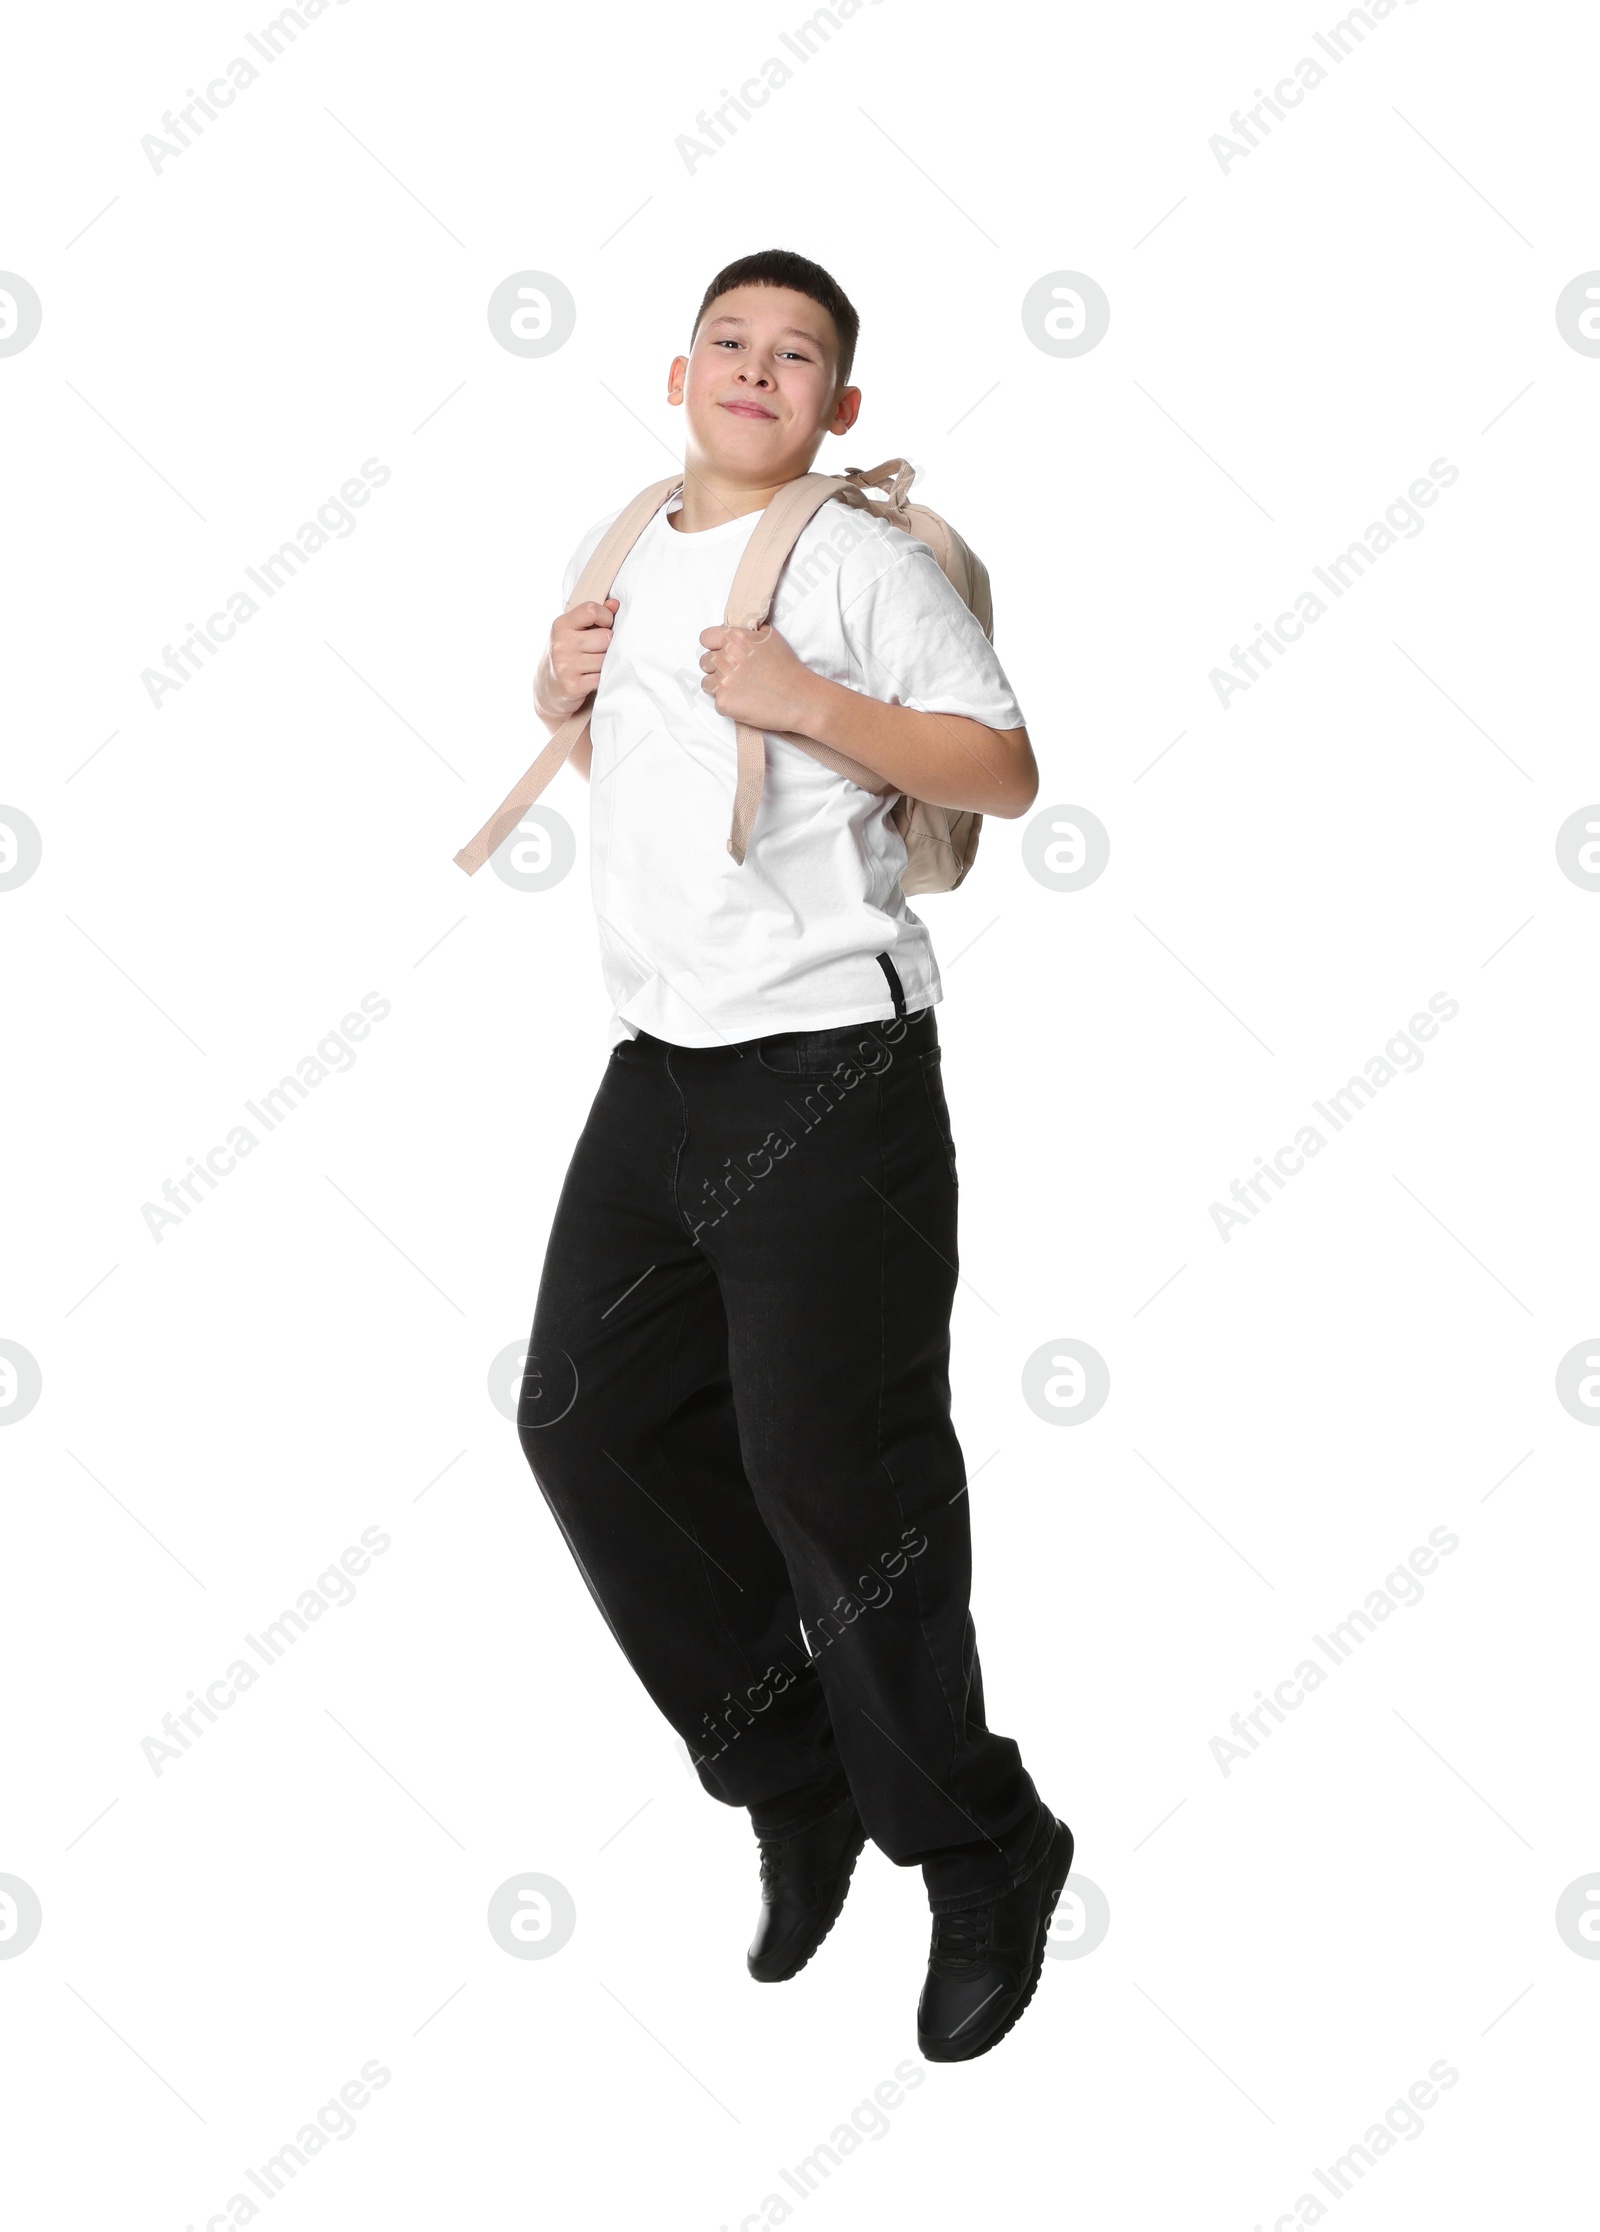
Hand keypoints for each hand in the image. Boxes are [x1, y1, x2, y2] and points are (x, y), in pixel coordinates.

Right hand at [538, 598, 619, 721]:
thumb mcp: (573, 632)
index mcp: (561, 625)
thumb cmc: (566, 655)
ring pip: (606, 659)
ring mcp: (565, 666)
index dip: (605, 617)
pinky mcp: (572, 686)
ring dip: (605, 664)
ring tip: (593, 666)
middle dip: (607, 645)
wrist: (548, 688)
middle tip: (597, 651)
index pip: (591, 610)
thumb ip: (593, 616)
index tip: (605, 625)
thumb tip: (614, 604)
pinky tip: (591, 678)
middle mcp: (561, 644)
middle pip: (605, 637)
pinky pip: (601, 678)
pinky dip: (601, 679)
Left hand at [697, 622, 817, 733]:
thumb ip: (750, 632)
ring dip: (719, 686)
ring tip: (741, 689)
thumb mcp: (771, 638)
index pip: (706, 638)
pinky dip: (729, 704)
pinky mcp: (724, 702)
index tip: (721, 653)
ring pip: (707, 682)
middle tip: (736, 675)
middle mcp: (725, 658)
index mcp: (735, 639)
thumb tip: (740, 629)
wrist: (799, 699)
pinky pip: (717, 702)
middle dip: (717, 667)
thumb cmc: (788, 669)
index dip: (713, 646)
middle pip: (704, 661)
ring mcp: (722, 681)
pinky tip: (746, 702)